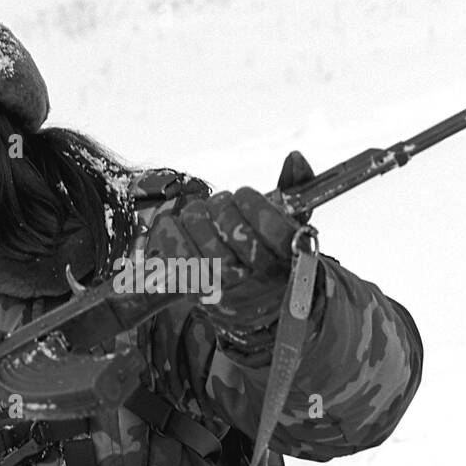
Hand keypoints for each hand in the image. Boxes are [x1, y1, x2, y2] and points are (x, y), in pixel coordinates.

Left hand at [147, 152, 314, 332]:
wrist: (256, 307)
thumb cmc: (273, 259)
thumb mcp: (293, 225)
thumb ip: (295, 188)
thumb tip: (294, 157)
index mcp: (284, 256)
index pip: (268, 220)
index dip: (251, 201)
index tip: (246, 199)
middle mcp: (256, 273)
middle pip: (230, 222)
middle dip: (223, 206)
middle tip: (223, 208)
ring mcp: (223, 283)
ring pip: (200, 228)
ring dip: (198, 215)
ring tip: (203, 218)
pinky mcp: (195, 288)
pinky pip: (173, 248)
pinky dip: (170, 230)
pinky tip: (178, 226)